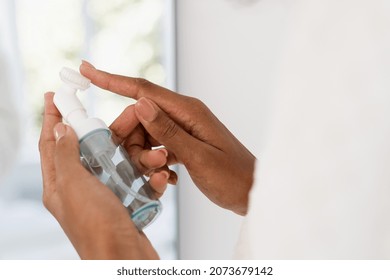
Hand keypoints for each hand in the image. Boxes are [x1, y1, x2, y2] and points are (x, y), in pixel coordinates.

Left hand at [39, 93, 164, 258]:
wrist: (123, 259)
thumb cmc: (96, 226)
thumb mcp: (75, 185)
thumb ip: (66, 156)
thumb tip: (60, 129)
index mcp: (60, 185)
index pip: (50, 144)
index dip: (50, 118)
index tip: (53, 96)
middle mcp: (79, 190)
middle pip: (85, 151)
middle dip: (99, 133)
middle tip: (111, 115)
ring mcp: (103, 197)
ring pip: (117, 166)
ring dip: (137, 157)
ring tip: (154, 153)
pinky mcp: (124, 205)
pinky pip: (136, 184)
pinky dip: (149, 179)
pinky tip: (161, 177)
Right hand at [80, 62, 255, 214]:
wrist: (250, 192)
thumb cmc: (231, 177)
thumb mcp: (198, 156)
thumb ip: (167, 130)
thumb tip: (139, 103)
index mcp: (188, 111)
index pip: (143, 90)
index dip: (111, 81)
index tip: (86, 71)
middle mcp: (184, 115)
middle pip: (139, 117)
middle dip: (131, 140)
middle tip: (148, 164)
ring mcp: (183, 129)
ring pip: (145, 135)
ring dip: (144, 156)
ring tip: (163, 174)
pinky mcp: (183, 143)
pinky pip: (156, 146)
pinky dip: (154, 162)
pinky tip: (168, 177)